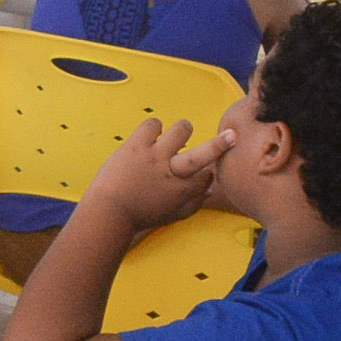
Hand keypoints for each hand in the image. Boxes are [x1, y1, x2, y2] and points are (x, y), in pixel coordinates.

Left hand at [85, 117, 231, 232]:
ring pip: (181, 130)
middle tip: (231, 136)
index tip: (201, 174)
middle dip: (220, 144)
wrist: (108, 212)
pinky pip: (153, 124)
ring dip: (182, 129)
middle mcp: (173, 171)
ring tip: (176, 136)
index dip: (206, 173)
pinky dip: (154, 126)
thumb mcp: (171, 215)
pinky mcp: (137, 145)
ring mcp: (155, 156)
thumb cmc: (139, 216)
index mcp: (183, 191)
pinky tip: (150, 135)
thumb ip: (193, 204)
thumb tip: (209, 190)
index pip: (207, 175)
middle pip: (204, 154)